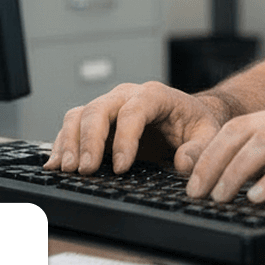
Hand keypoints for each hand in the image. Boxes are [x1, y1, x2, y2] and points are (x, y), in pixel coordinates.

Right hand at [44, 81, 226, 175]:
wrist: (187, 116)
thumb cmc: (196, 123)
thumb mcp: (208, 134)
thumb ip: (199, 149)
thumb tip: (182, 163)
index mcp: (154, 95)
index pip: (133, 111)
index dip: (125, 138)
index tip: (122, 167)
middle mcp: (126, 96)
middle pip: (98, 109)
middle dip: (89, 140)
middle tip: (86, 169)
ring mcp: (109, 106)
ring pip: (79, 115)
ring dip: (69, 142)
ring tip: (67, 169)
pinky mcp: (97, 121)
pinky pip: (73, 126)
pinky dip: (61, 144)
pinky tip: (55, 164)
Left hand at [185, 100, 264, 206]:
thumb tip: (240, 178)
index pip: (237, 126)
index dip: (210, 151)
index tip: (193, 177)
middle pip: (242, 131)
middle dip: (213, 162)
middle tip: (197, 190)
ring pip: (263, 143)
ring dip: (235, 171)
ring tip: (221, 196)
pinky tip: (257, 196)